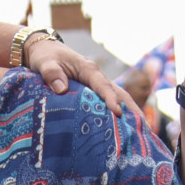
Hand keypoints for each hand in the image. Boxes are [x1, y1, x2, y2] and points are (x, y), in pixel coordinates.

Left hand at [24, 37, 143, 122]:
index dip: (111, 99)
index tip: (117, 112)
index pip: (103, 85)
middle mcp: (97, 77)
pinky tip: (120, 130)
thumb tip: (61, 88)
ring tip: (138, 133)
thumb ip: (51, 73)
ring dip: (128, 113)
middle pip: (119, 93)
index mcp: (88, 69)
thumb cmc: (45, 57)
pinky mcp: (93, 92)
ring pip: (118, 98)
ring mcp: (96, 85)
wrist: (43, 50)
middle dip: (131, 110)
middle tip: (141, 128)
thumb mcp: (44, 63)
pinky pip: (107, 103)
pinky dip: (117, 115)